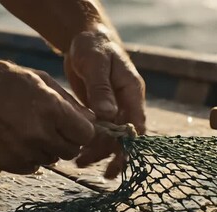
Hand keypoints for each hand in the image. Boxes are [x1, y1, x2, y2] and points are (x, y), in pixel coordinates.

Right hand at [0, 60, 94, 173]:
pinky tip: (18, 139)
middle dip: (68, 140)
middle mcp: (39, 134)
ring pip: (52, 160)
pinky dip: (30, 157)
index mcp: (51, 109)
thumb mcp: (41, 80)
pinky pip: (32, 167)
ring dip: (48, 148)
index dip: (83, 130)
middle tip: (53, 127)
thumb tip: (93, 120)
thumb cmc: (3, 80)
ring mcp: (21, 151)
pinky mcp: (7, 163)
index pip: (86, 135)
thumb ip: (70, 102)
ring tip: (31, 129)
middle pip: (72, 150)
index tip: (76, 126)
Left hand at [64, 30, 145, 178]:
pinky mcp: (101, 109)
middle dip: (111, 154)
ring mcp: (114, 107)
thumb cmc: (94, 47)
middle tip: (93, 167)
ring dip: (98, 151)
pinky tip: (79, 152)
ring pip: (112, 136)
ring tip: (79, 162)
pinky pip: (100, 131)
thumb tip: (108, 115)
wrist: (86, 38)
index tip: (117, 159)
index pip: (137, 122)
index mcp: (132, 91)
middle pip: (125, 135)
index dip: (129, 143)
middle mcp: (126, 102)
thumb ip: (101, 89)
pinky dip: (91, 142)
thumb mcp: (96, 63)